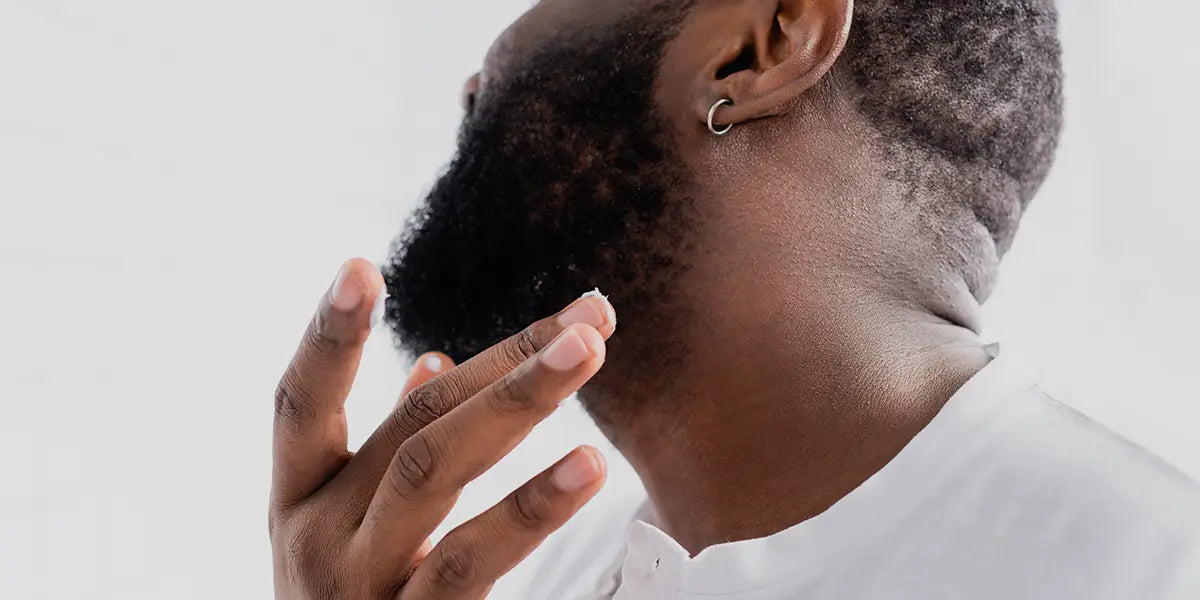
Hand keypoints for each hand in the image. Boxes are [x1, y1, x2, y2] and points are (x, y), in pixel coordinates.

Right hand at [269, 258, 616, 598]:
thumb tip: (431, 354)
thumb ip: (381, 447)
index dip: (326, 336)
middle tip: (585, 317)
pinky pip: (475, 561)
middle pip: (409, 427)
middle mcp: (316, 540)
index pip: (297, 406)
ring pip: (435, 475)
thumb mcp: (344, 530)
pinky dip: (531, 505)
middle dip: (500, 363)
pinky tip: (588, 464)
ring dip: (517, 404)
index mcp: (295, 504)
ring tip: (588, 354)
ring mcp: (360, 590)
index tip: (361, 264)